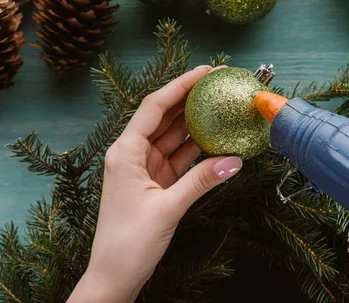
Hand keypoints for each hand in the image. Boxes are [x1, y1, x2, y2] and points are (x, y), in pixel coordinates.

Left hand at [69, 65, 241, 302]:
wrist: (114, 277)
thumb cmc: (128, 243)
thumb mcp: (167, 209)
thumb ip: (201, 181)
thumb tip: (234, 160)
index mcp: (125, 152)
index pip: (154, 107)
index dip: (180, 86)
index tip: (204, 71)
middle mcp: (133, 154)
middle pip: (164, 117)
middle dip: (190, 99)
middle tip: (218, 83)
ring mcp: (145, 168)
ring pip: (173, 137)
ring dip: (195, 122)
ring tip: (221, 104)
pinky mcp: (156, 183)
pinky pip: (179, 158)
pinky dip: (197, 149)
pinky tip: (216, 138)